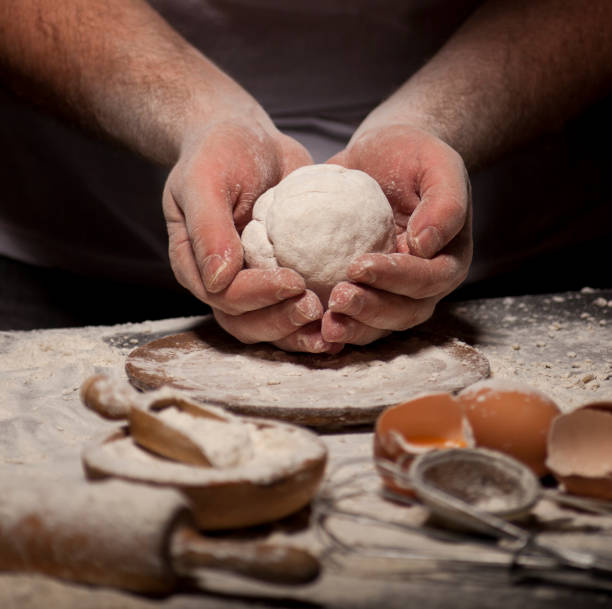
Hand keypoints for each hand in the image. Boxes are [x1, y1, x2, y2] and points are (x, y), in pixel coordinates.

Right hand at [163, 116, 340, 352]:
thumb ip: (208, 228)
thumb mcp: (203, 180)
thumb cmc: (218, 153)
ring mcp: (255, 282)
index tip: (294, 281)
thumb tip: (219, 280)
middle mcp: (225, 282)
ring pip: (273, 324)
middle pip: (248, 322)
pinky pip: (299, 303)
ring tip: (334, 324)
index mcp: (198, 267)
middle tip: (316, 308)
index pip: (226, 296)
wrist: (247, 138)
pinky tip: (348, 315)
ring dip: (301, 331)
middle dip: (282, 321)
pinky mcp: (284, 274)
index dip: (259, 296)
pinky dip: (322, 315)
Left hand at [322, 124, 471, 345]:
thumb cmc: (413, 156)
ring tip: (324, 321)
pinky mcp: (363, 291)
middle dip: (371, 311)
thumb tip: (425, 244)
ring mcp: (391, 292)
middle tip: (338, 299)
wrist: (382, 156)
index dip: (396, 278)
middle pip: (403, 312)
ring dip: (352, 326)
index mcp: (446, 259)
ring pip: (378, 324)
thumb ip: (445, 203)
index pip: (427, 279)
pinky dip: (332, 321)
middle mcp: (421, 284)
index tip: (359, 265)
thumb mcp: (438, 165)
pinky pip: (351, 315)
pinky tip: (306, 319)